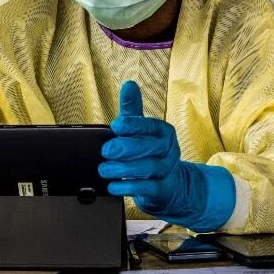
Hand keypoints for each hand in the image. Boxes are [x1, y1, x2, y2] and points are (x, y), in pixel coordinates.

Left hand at [99, 81, 235, 231]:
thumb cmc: (149, 153)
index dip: (133, 125)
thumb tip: (129, 84)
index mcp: (163, 132)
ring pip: (149, 168)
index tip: (116, 125)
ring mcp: (167, 170)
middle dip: (127, 148)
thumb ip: (132, 109)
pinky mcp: (163, 189)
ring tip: (104, 170)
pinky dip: (130, 187)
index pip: (151, 126)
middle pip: (150, 147)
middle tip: (106, 150)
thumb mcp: (139, 130)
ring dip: (124, 169)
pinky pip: (149, 188)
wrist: (167, 185)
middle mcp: (168, 149)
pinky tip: (114, 186)